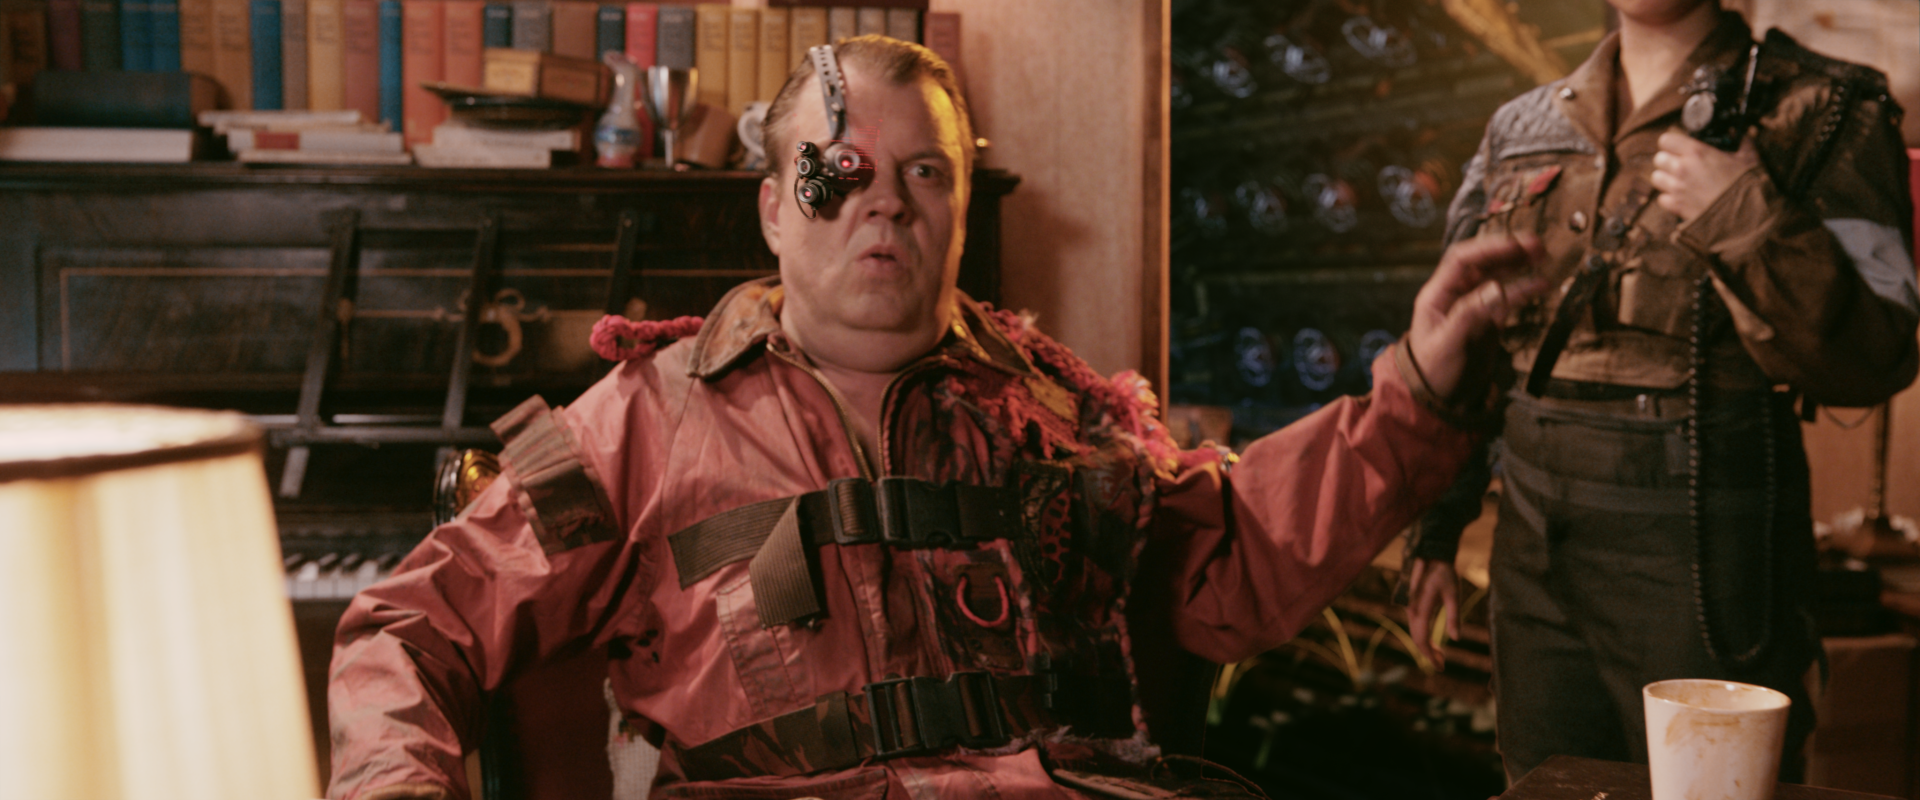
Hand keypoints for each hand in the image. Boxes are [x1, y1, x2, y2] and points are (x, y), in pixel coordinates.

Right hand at [1405, 557, 1459, 668]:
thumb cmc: (1444, 573)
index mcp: (1421, 609)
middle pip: (1416, 638)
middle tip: (1442, 664)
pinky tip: (1433, 640)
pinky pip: (1415, 625)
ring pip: (1414, 632)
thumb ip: (1453, 617)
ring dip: (1426, 645)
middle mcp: (1411, 610)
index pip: (1421, 639)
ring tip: (1440, 655)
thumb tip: (1456, 639)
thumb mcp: (1453, 594)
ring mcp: (1410, 607)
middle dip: (1428, 653)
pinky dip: (1423, 636)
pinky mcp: (1412, 604)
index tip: (1440, 667)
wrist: (1431, 554)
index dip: (1429, 655)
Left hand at [1407, 235, 1547, 399]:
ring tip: (1542, 255)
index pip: (1463, 260)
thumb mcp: (1449, 344)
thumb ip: (1471, 315)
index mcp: (1438, 295)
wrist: (1438, 401)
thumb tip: (1499, 288)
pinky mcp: (1487, 320)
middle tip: (1536, 245)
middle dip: (1508, 252)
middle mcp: (1455, 295)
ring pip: (1497, 277)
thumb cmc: (1434, 373)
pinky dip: (1524, 289)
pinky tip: (1543, 284)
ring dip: (1518, 265)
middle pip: (1483, 263)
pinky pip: (1507, 298)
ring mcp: (1472, 306)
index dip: (1489, 248)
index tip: (1516, 245)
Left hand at [1651, 130, 1759, 221]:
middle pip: (1658, 158)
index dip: (1671, 143)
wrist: (1747, 213)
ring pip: (1656, 177)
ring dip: (1665, 178)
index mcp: (1697, 152)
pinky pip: (1661, 198)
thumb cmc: (1747, 183)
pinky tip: (1681, 197)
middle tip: (1680, 165)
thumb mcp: (1748, 158)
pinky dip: (1668, 198)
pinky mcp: (1676, 206)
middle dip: (1667, 161)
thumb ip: (1742, 143)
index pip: (1666, 140)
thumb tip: (1742, 135)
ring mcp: (1677, 188)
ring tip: (1679, 181)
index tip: (1678, 148)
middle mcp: (1682, 168)